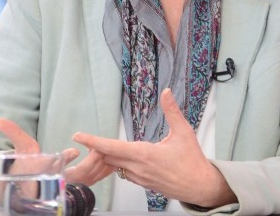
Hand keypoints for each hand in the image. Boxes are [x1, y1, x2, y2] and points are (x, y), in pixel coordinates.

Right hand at [0, 118, 114, 185]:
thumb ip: (13, 133)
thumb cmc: (26, 168)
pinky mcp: (78, 186)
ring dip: (99, 165)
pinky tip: (108, 162)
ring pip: (90, 178)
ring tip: (105, 150)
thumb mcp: (20, 149)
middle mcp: (60, 181)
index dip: (65, 159)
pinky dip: (101, 171)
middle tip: (98, 146)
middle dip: (91, 160)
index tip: (73, 151)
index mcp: (46, 172)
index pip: (55, 166)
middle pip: (80, 174)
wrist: (27, 188)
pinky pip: (94, 181)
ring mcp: (71, 185)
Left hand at [73, 88, 235, 207]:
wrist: (200, 187)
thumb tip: (166, 92)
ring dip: (105, 157)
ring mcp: (139, 178)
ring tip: (96, 148)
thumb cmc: (193, 161)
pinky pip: (123, 173)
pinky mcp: (143, 184)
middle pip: (108, 158)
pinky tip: (117, 158)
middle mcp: (138, 168)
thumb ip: (172, 111)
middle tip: (84, 139)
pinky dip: (116, 164)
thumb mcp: (184, 132)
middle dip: (95, 149)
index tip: (78, 136)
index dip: (93, 141)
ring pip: (114, 166)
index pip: (112, 148)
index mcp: (145, 155)